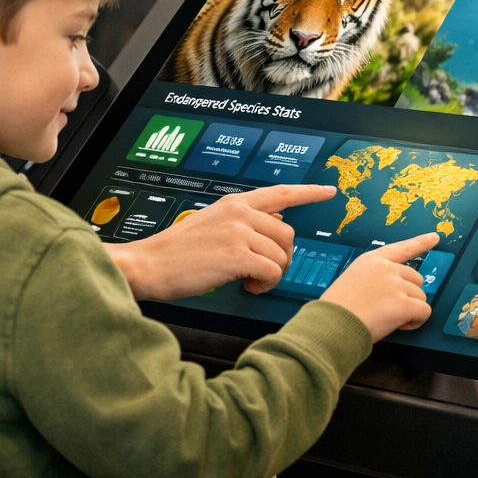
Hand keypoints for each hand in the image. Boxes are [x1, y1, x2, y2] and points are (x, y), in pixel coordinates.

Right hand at [107, 185, 337, 301]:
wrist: (150, 264)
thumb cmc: (177, 252)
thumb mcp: (211, 224)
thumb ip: (242, 222)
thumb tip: (273, 223)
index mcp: (234, 203)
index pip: (279, 192)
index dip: (308, 192)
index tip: (328, 191)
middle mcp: (239, 212)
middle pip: (287, 232)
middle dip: (282, 256)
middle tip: (261, 272)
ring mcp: (238, 232)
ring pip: (282, 254)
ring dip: (272, 274)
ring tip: (250, 281)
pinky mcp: (236, 254)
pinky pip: (272, 271)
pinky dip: (265, 284)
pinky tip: (248, 286)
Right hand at [318, 233, 438, 342]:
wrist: (334, 323)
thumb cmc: (338, 307)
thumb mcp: (353, 280)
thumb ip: (374, 280)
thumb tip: (390, 294)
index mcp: (372, 260)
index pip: (402, 248)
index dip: (420, 242)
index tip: (434, 237)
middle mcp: (387, 268)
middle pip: (416, 279)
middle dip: (410, 294)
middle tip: (392, 309)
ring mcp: (397, 285)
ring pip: (420, 297)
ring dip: (411, 310)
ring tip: (391, 319)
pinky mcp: (404, 304)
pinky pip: (424, 312)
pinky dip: (417, 321)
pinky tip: (402, 325)